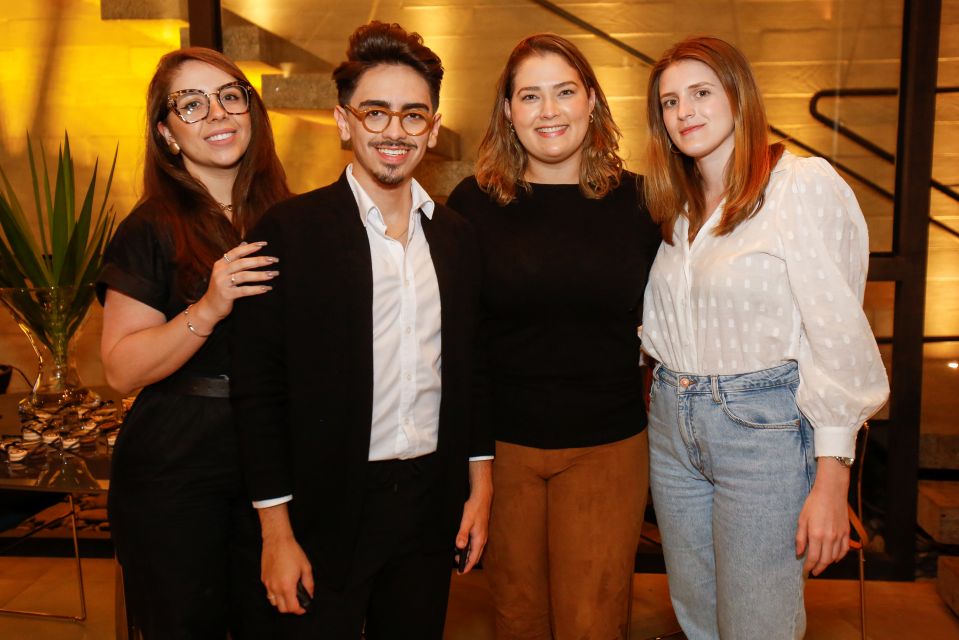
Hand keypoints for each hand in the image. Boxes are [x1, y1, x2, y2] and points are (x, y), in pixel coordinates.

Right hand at [197, 241, 278, 325]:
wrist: (209, 307)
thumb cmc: (221, 288)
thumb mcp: (225, 271)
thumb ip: (234, 258)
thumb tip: (244, 242)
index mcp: (221, 264)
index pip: (236, 252)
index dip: (250, 247)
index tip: (264, 244)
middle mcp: (220, 272)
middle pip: (242, 263)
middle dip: (259, 260)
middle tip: (274, 260)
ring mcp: (222, 283)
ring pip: (244, 276)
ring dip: (261, 275)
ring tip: (273, 274)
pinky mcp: (226, 295)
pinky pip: (244, 290)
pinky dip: (256, 289)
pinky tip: (266, 288)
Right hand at [261, 533, 313, 614]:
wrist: (277, 540)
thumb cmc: (292, 552)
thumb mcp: (306, 567)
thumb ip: (309, 584)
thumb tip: (310, 595)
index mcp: (287, 586)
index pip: (292, 608)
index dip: (300, 610)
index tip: (304, 607)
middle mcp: (275, 587)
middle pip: (282, 609)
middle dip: (291, 608)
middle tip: (298, 601)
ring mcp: (267, 584)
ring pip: (273, 602)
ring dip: (282, 602)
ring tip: (290, 594)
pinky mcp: (263, 579)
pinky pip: (269, 593)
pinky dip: (275, 594)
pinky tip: (282, 586)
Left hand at [455, 460, 492, 573]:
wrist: (482, 496)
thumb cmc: (474, 508)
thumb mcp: (466, 520)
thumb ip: (462, 534)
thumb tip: (459, 547)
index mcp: (479, 538)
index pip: (473, 557)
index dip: (467, 566)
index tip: (460, 572)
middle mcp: (482, 538)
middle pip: (475, 555)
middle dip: (467, 561)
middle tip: (457, 565)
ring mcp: (482, 534)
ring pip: (475, 549)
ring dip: (468, 554)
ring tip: (457, 555)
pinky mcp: (480, 530)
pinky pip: (475, 543)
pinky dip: (469, 547)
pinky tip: (462, 544)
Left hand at [796, 458, 850, 575]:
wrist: (831, 492)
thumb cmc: (814, 504)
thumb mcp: (802, 519)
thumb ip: (800, 538)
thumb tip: (799, 553)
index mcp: (816, 534)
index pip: (813, 557)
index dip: (809, 566)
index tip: (805, 570)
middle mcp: (829, 538)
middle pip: (825, 560)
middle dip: (818, 568)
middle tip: (813, 571)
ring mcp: (840, 536)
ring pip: (835, 557)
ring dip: (828, 564)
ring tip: (821, 565)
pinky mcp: (846, 532)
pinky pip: (845, 550)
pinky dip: (839, 557)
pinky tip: (834, 558)